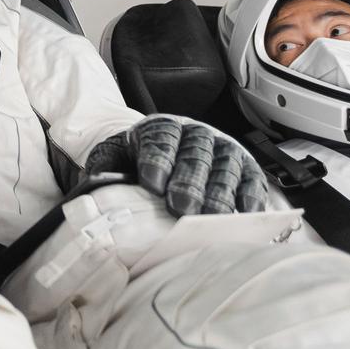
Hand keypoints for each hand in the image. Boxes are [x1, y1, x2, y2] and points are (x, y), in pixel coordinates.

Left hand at [85, 115, 267, 215]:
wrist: (157, 154)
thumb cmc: (134, 162)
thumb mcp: (111, 159)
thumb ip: (104, 172)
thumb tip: (97, 191)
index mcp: (159, 128)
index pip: (160, 140)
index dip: (157, 161)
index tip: (152, 184)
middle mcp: (195, 134)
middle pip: (196, 155)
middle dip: (189, 182)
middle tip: (182, 209)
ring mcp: (223, 148)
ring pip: (226, 166)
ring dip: (220, 193)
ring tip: (211, 220)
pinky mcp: (244, 166)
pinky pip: (252, 179)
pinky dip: (251, 196)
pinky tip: (245, 213)